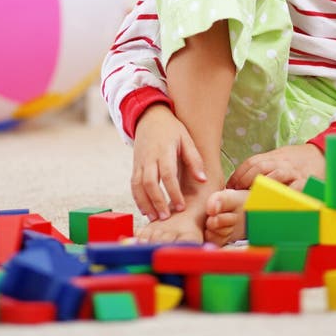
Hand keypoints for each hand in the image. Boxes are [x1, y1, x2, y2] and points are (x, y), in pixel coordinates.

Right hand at [132, 104, 206, 221]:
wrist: (150, 117)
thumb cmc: (172, 130)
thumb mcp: (186, 139)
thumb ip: (194, 160)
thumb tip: (202, 180)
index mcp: (164, 150)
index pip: (167, 174)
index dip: (173, 191)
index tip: (180, 206)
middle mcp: (149, 157)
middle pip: (149, 182)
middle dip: (156, 201)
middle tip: (165, 217)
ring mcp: (139, 162)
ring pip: (137, 185)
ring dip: (145, 203)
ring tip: (154, 218)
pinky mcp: (134, 166)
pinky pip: (133, 185)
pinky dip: (137, 199)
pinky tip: (145, 210)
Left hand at [226, 143, 324, 191]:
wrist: (321, 155)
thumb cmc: (296, 160)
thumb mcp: (279, 157)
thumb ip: (263, 165)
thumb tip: (239, 180)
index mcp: (274, 156)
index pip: (252, 162)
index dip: (238, 174)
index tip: (230, 186)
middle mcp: (282, 162)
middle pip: (260, 168)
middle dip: (246, 180)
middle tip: (237, 194)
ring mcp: (294, 172)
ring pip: (275, 176)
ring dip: (262, 188)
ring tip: (252, 200)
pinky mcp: (305, 182)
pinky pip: (293, 189)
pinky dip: (284, 195)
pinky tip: (275, 203)